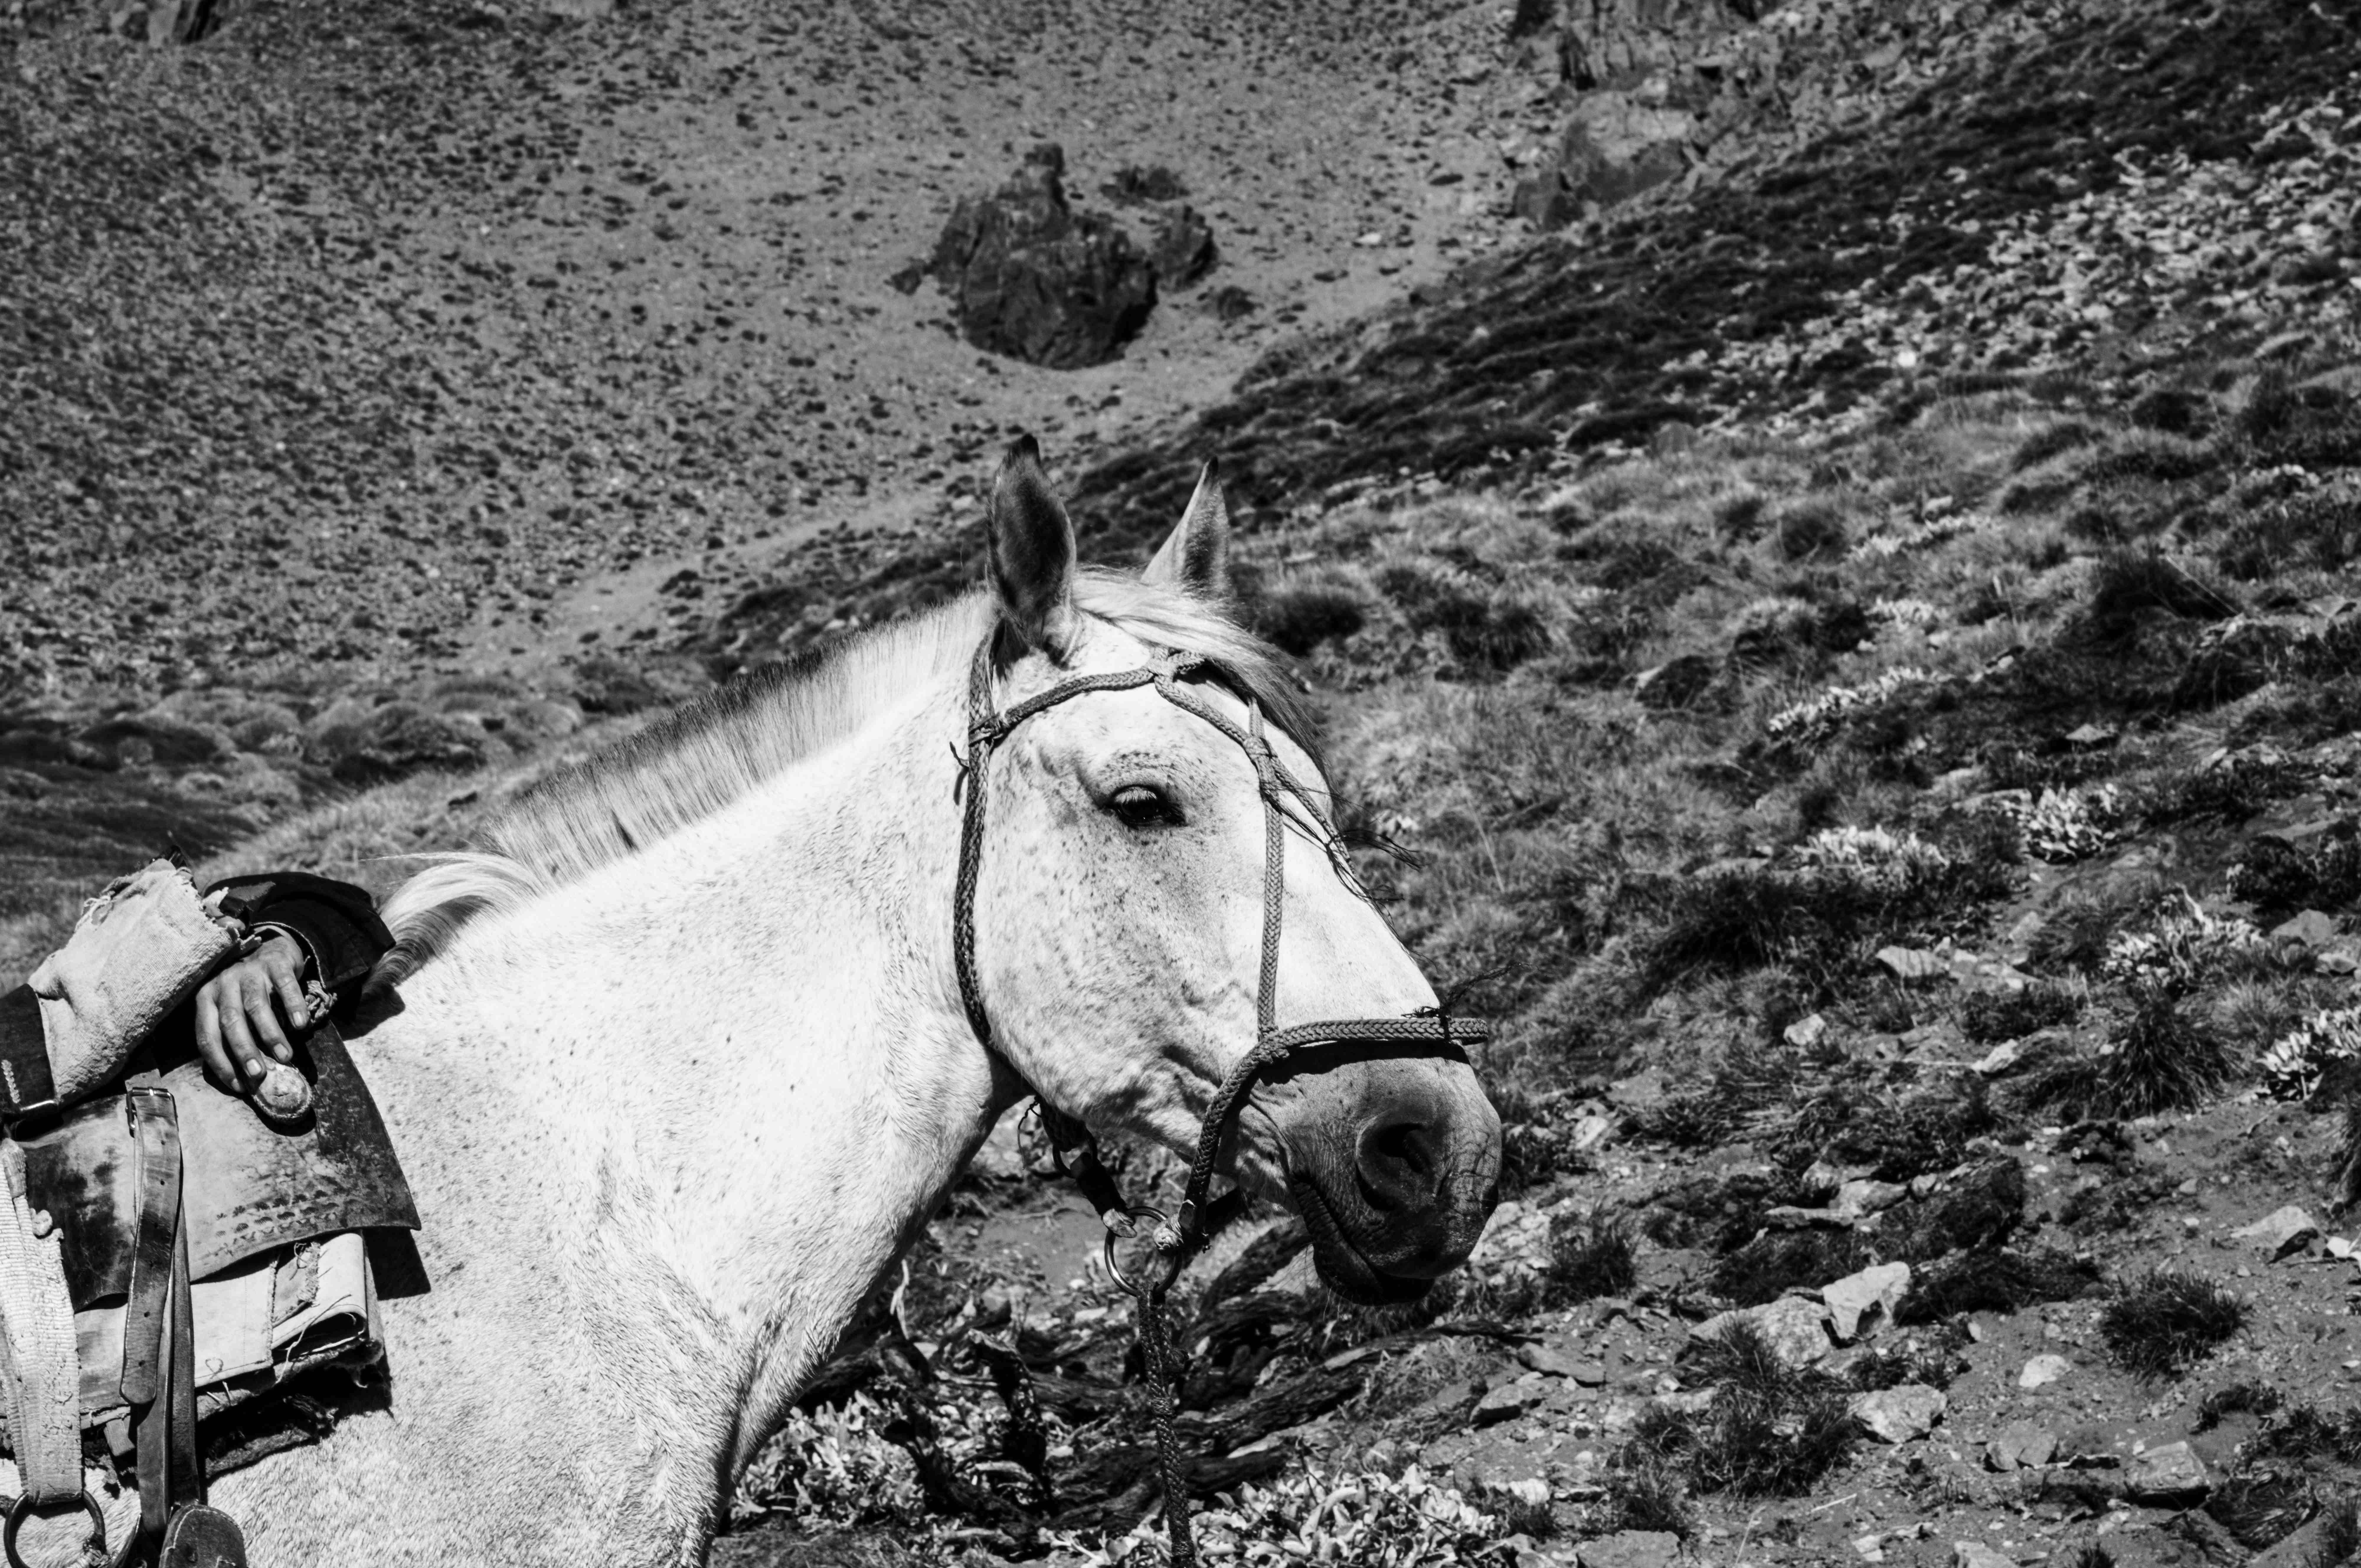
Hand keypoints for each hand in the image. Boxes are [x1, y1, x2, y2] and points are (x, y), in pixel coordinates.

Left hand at [193, 932, 310, 1090]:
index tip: (238, 1085)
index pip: (207, 1036)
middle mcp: (223, 984)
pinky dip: (293, 1006)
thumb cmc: (250, 993)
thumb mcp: (234, 1011)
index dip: (220, 1063)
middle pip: (230, 1021)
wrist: (270, 952)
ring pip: (256, 1006)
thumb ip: (236, 1037)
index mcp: (207, 1000)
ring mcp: (249, 972)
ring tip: (285, 1056)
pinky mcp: (275, 963)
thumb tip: (247, 1077)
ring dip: (270, 1034)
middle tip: (258, 1073)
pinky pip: (284, 986)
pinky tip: (301, 1025)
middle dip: (244, 1050)